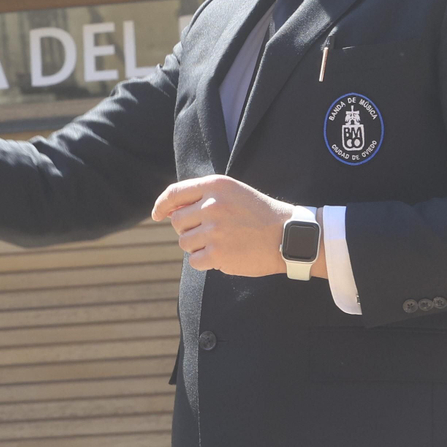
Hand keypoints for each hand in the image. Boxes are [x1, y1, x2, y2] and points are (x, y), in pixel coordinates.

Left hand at [150, 175, 320, 277]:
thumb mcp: (232, 193)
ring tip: (221, 243)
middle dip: (188, 229)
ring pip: (184, 242)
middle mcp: (212, 205)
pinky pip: (194, 261)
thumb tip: (166, 212)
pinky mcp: (218, 254)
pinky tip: (223, 255)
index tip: (157, 215)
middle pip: (177, 222)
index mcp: (215, 185)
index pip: (174, 193)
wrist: (289, 235)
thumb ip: (201, 197)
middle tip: (210, 232)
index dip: (161, 205)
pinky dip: (205, 261)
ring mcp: (215, 230)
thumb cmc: (259, 214)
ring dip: (197, 246)